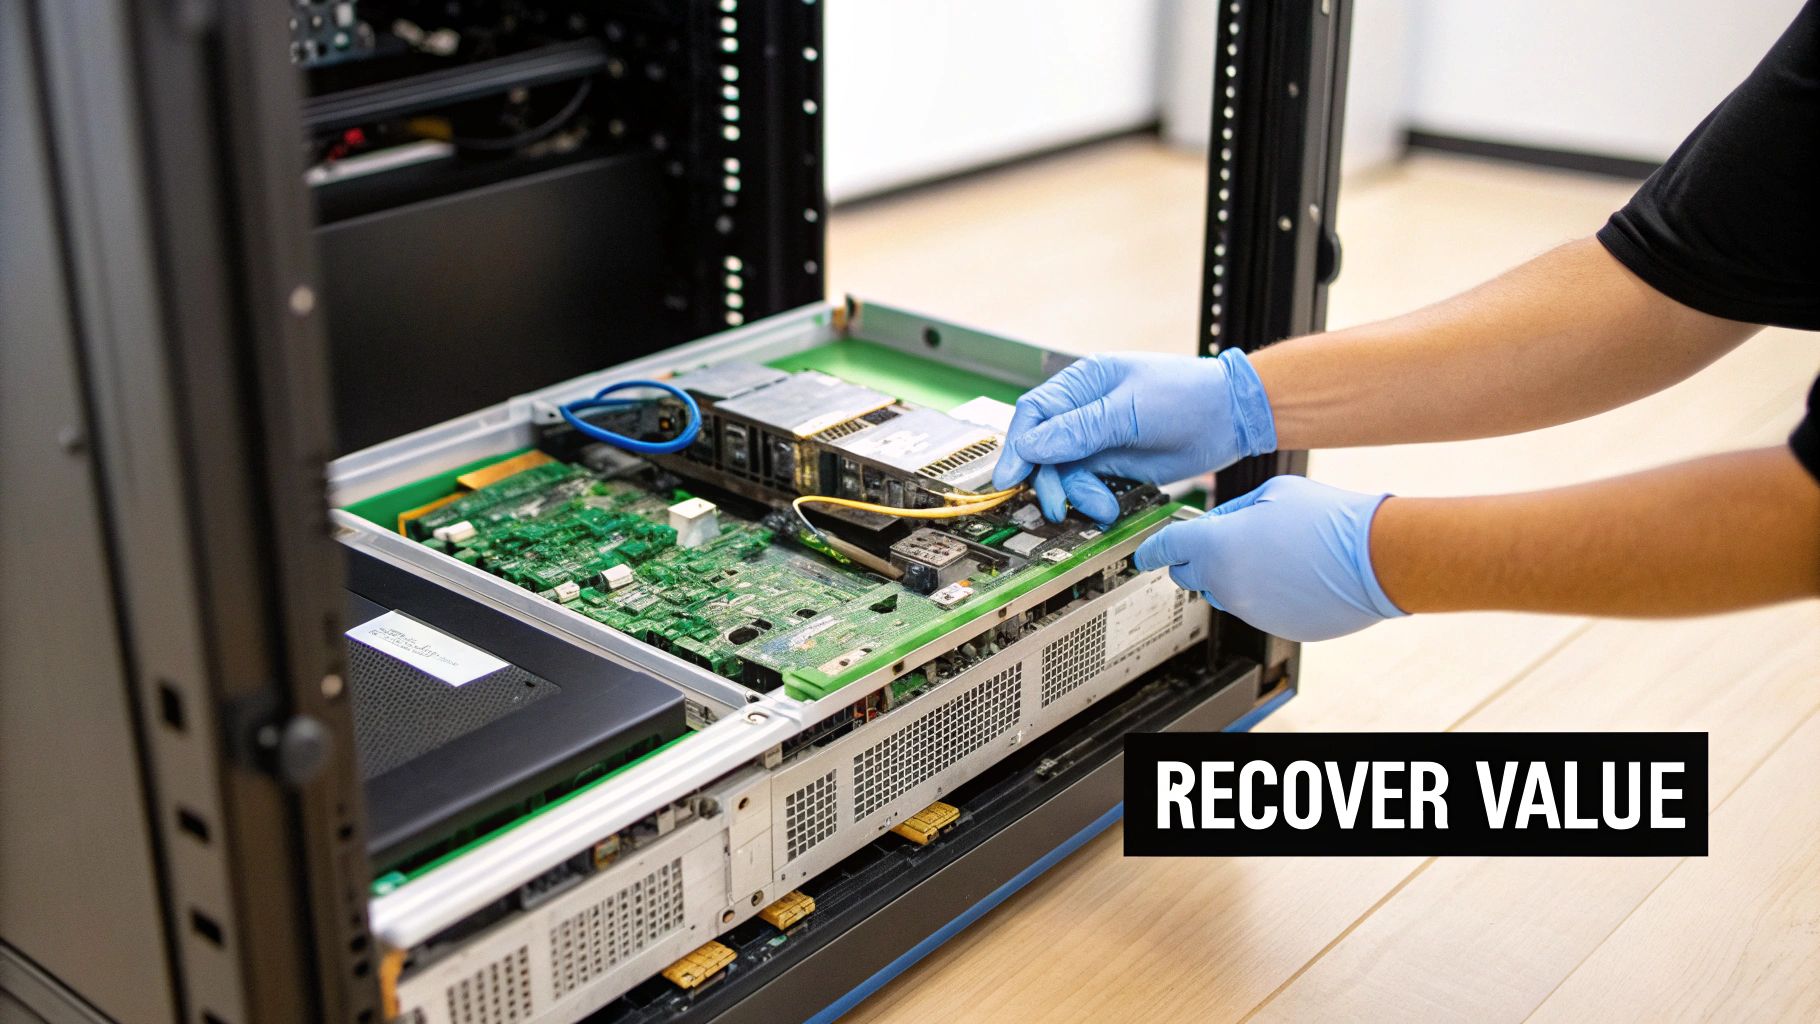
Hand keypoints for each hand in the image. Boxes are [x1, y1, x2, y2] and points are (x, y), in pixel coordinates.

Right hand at [991, 349, 1276, 523]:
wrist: (1232, 417)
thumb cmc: (1186, 396)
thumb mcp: (1128, 412)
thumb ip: (1079, 430)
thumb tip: (1031, 446)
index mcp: (1082, 384)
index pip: (1034, 414)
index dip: (1019, 447)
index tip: (1010, 478)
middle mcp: (1085, 412)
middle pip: (1044, 449)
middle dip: (1047, 479)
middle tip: (1056, 506)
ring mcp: (1100, 439)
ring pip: (1065, 473)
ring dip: (1076, 494)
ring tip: (1100, 508)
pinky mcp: (1116, 465)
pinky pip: (1089, 485)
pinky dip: (1093, 500)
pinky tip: (1108, 508)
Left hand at [1133, 475, 1406, 640]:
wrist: (1374, 558)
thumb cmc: (1328, 520)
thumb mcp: (1271, 493)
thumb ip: (1233, 510)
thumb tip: (1219, 522)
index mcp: (1216, 546)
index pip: (1165, 549)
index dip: (1152, 548)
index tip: (1144, 553)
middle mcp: (1226, 584)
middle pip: (1187, 576)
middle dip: (1194, 559)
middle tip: (1219, 540)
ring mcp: (1250, 610)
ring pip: (1224, 592)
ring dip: (1232, 575)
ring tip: (1270, 551)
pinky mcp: (1274, 626)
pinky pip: (1255, 607)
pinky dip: (1262, 592)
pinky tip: (1290, 572)